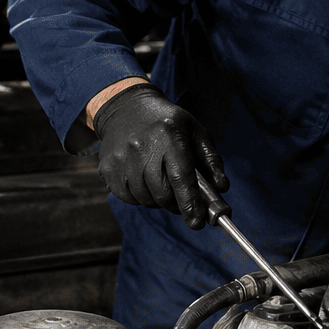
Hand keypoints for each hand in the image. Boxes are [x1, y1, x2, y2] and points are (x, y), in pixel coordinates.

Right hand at [93, 84, 227, 229]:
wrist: (126, 107)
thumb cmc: (167, 122)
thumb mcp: (195, 131)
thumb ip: (211, 159)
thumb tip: (221, 188)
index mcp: (168, 134)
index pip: (180, 177)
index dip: (189, 203)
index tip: (198, 222)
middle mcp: (141, 146)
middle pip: (162, 193)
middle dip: (176, 204)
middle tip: (183, 201)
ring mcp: (121, 158)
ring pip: (146, 199)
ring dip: (158, 200)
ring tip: (162, 182)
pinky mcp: (107, 168)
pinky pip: (129, 197)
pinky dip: (141, 196)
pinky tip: (144, 179)